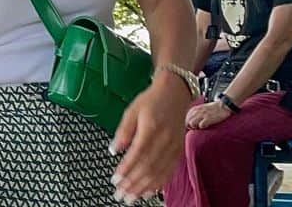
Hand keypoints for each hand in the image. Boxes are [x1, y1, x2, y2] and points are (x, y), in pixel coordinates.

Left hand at [110, 79, 188, 202]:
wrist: (174, 94)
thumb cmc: (151, 101)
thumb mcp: (132, 110)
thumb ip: (123, 131)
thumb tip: (113, 150)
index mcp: (150, 128)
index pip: (137, 154)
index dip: (126, 169)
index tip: (115, 180)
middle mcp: (164, 140)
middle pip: (148, 167)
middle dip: (133, 184)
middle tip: (120, 195)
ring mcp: (173, 148)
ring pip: (158, 173)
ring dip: (143, 188)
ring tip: (131, 198)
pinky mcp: (178, 153)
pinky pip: (168, 173)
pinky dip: (157, 185)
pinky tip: (148, 193)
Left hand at [185, 100, 231, 128]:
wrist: (223, 105)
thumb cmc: (214, 108)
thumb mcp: (203, 108)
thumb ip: (197, 112)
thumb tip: (192, 119)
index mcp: (196, 108)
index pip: (186, 117)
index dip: (187, 122)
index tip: (190, 127)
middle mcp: (198, 111)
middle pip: (187, 120)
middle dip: (189, 126)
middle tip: (194, 129)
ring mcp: (203, 114)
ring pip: (192, 123)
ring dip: (194, 127)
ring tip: (199, 128)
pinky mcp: (209, 118)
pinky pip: (201, 125)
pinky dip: (202, 127)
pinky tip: (205, 127)